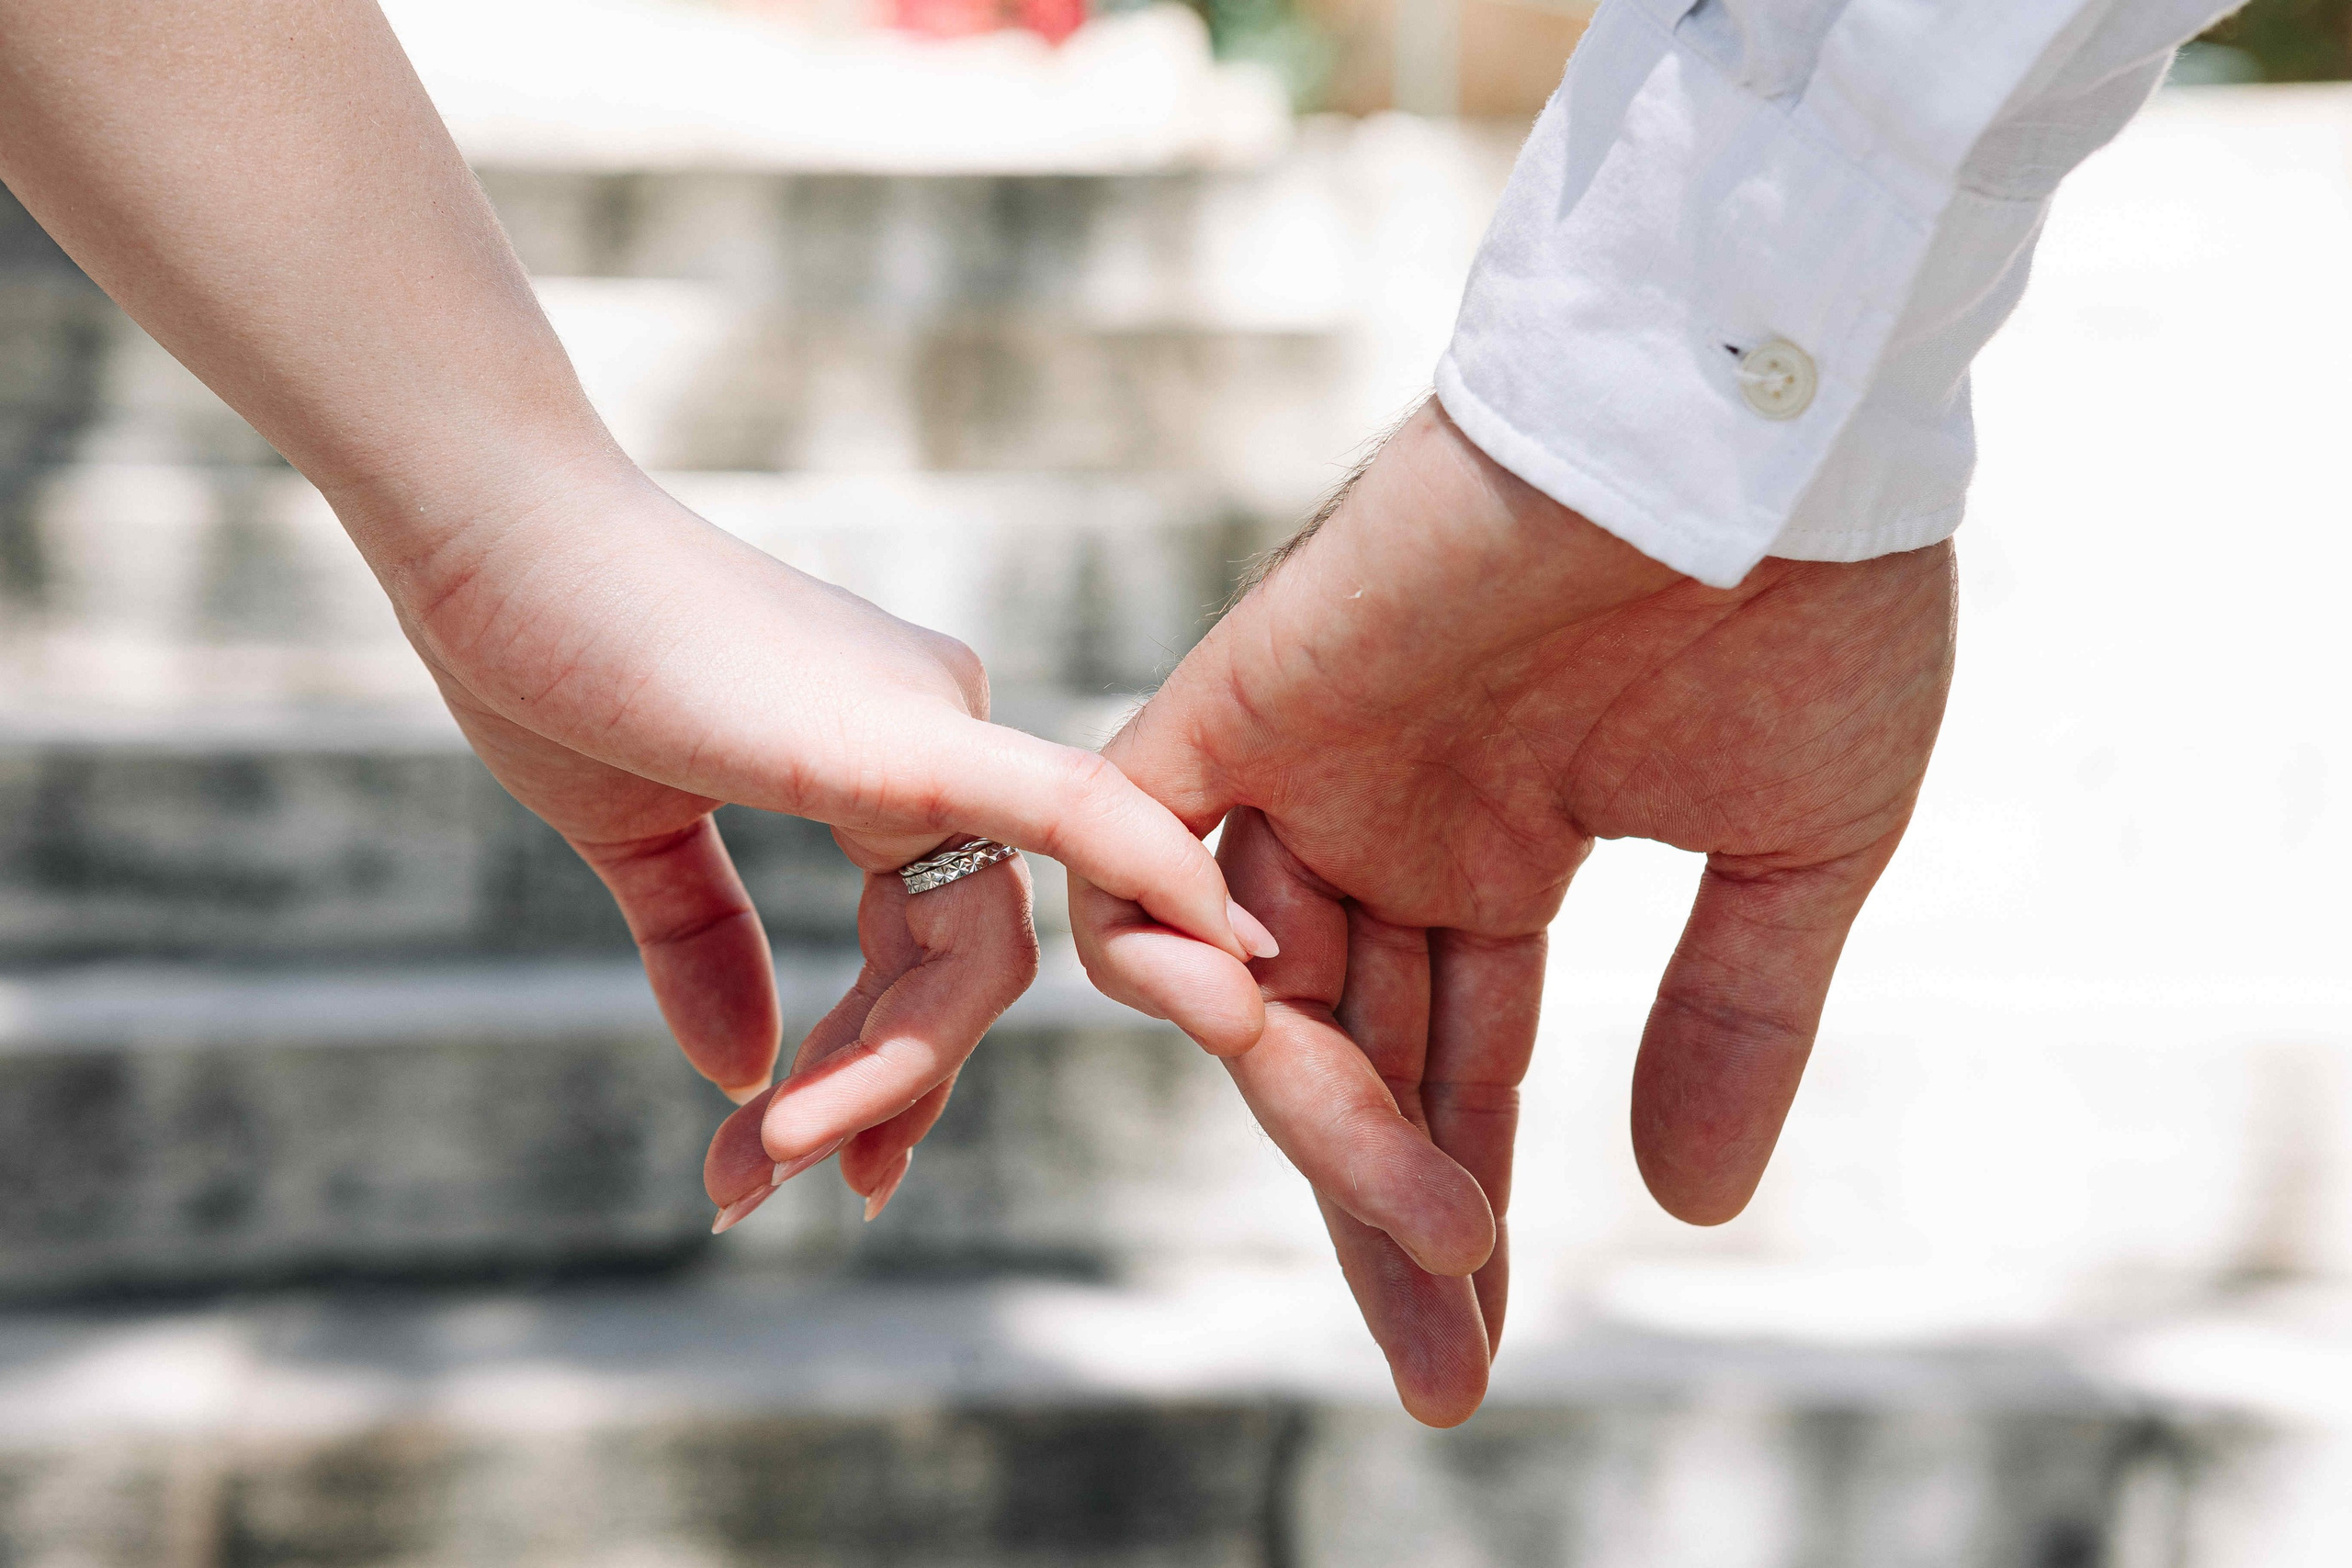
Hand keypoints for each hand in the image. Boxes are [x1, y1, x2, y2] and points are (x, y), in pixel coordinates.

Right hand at [355, 452, 1270, 1227]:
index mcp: (886, 757)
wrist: (484, 539)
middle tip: (779, 1183)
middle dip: (881, 1086)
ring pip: (982, 948)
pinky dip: (1154, 880)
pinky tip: (1237, 963)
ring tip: (771, 1164)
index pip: (927, 943)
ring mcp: (938, 729)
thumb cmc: (550, 657)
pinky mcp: (911, 737)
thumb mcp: (637, 834)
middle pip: (968, 958)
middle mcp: (941, 736)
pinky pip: (1072, 815)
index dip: (872, 1059)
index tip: (791, 1152)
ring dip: (888, 1075)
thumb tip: (744, 1073)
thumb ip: (703, 948)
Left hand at [1071, 400, 1954, 1423]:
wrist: (1764, 424)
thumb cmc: (1811, 602)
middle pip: (1347, 1058)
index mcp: (1507, 853)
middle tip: (1441, 1362)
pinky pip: (1131, 827)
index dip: (1456, 1203)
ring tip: (1422, 1224)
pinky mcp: (1244, 685)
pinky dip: (1154, 933)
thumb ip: (1729, 1020)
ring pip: (1247, 985)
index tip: (1471, 1341)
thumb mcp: (1794, 858)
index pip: (1455, 1067)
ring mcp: (1312, 763)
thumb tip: (1693, 1206)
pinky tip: (1247, 1027)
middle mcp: (1392, 823)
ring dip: (1315, 1116)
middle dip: (1386, 1209)